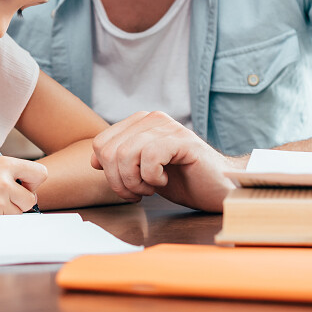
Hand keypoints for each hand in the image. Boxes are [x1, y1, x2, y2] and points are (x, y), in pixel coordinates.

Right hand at [0, 155, 45, 214]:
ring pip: (17, 214)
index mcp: (1, 164)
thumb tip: (23, 177)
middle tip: (3, 197)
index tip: (24, 183)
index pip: (39, 174)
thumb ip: (2, 168)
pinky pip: (2, 223)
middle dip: (20, 200)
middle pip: (31, 200)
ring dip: (6, 212)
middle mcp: (2, 184)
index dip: (33, 180)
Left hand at [91, 111, 235, 211]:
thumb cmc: (183, 181)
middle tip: (139, 193)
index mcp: (139, 123)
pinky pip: (149, 157)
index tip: (128, 187)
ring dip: (134, 181)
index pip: (100, 143)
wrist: (218, 190)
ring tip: (151, 188)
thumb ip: (121, 162)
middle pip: (109, 150)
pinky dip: (151, 177)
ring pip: (126, 154)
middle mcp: (152, 119)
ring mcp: (168, 127)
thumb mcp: (143, 172)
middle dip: (119, 181)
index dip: (108, 172)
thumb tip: (94, 159)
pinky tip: (165, 180)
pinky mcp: (182, 140)